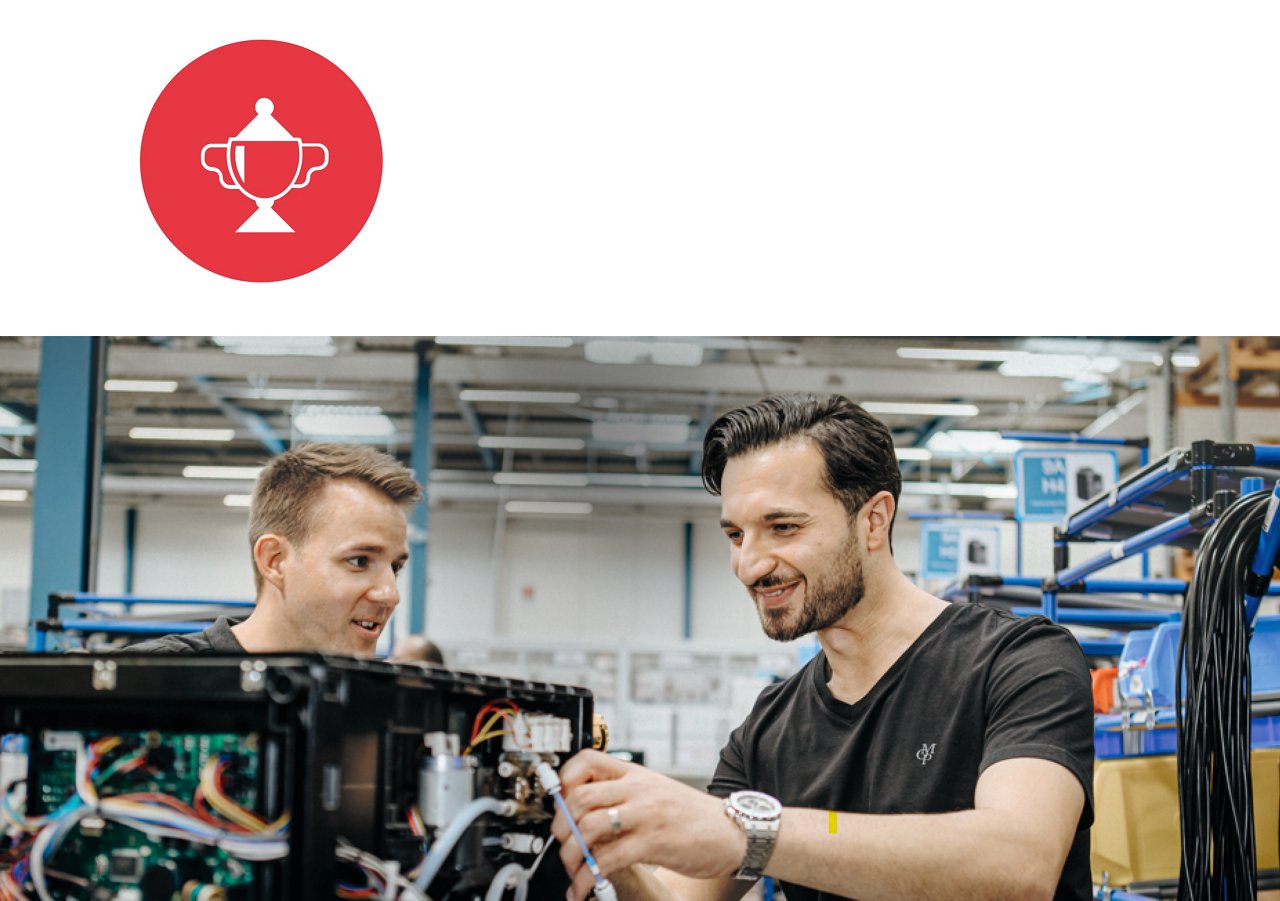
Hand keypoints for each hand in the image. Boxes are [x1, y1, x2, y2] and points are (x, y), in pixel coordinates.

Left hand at [550, 750, 745, 900]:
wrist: (733, 832)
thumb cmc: (693, 816)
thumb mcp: (656, 792)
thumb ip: (625, 796)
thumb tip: (586, 812)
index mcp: (635, 774)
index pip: (588, 760)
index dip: (564, 779)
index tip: (557, 801)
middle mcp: (637, 789)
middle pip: (580, 797)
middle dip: (560, 826)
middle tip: (562, 844)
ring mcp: (645, 814)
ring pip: (588, 828)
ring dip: (571, 856)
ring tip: (573, 872)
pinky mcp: (653, 842)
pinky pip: (608, 859)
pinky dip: (589, 877)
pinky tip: (585, 887)